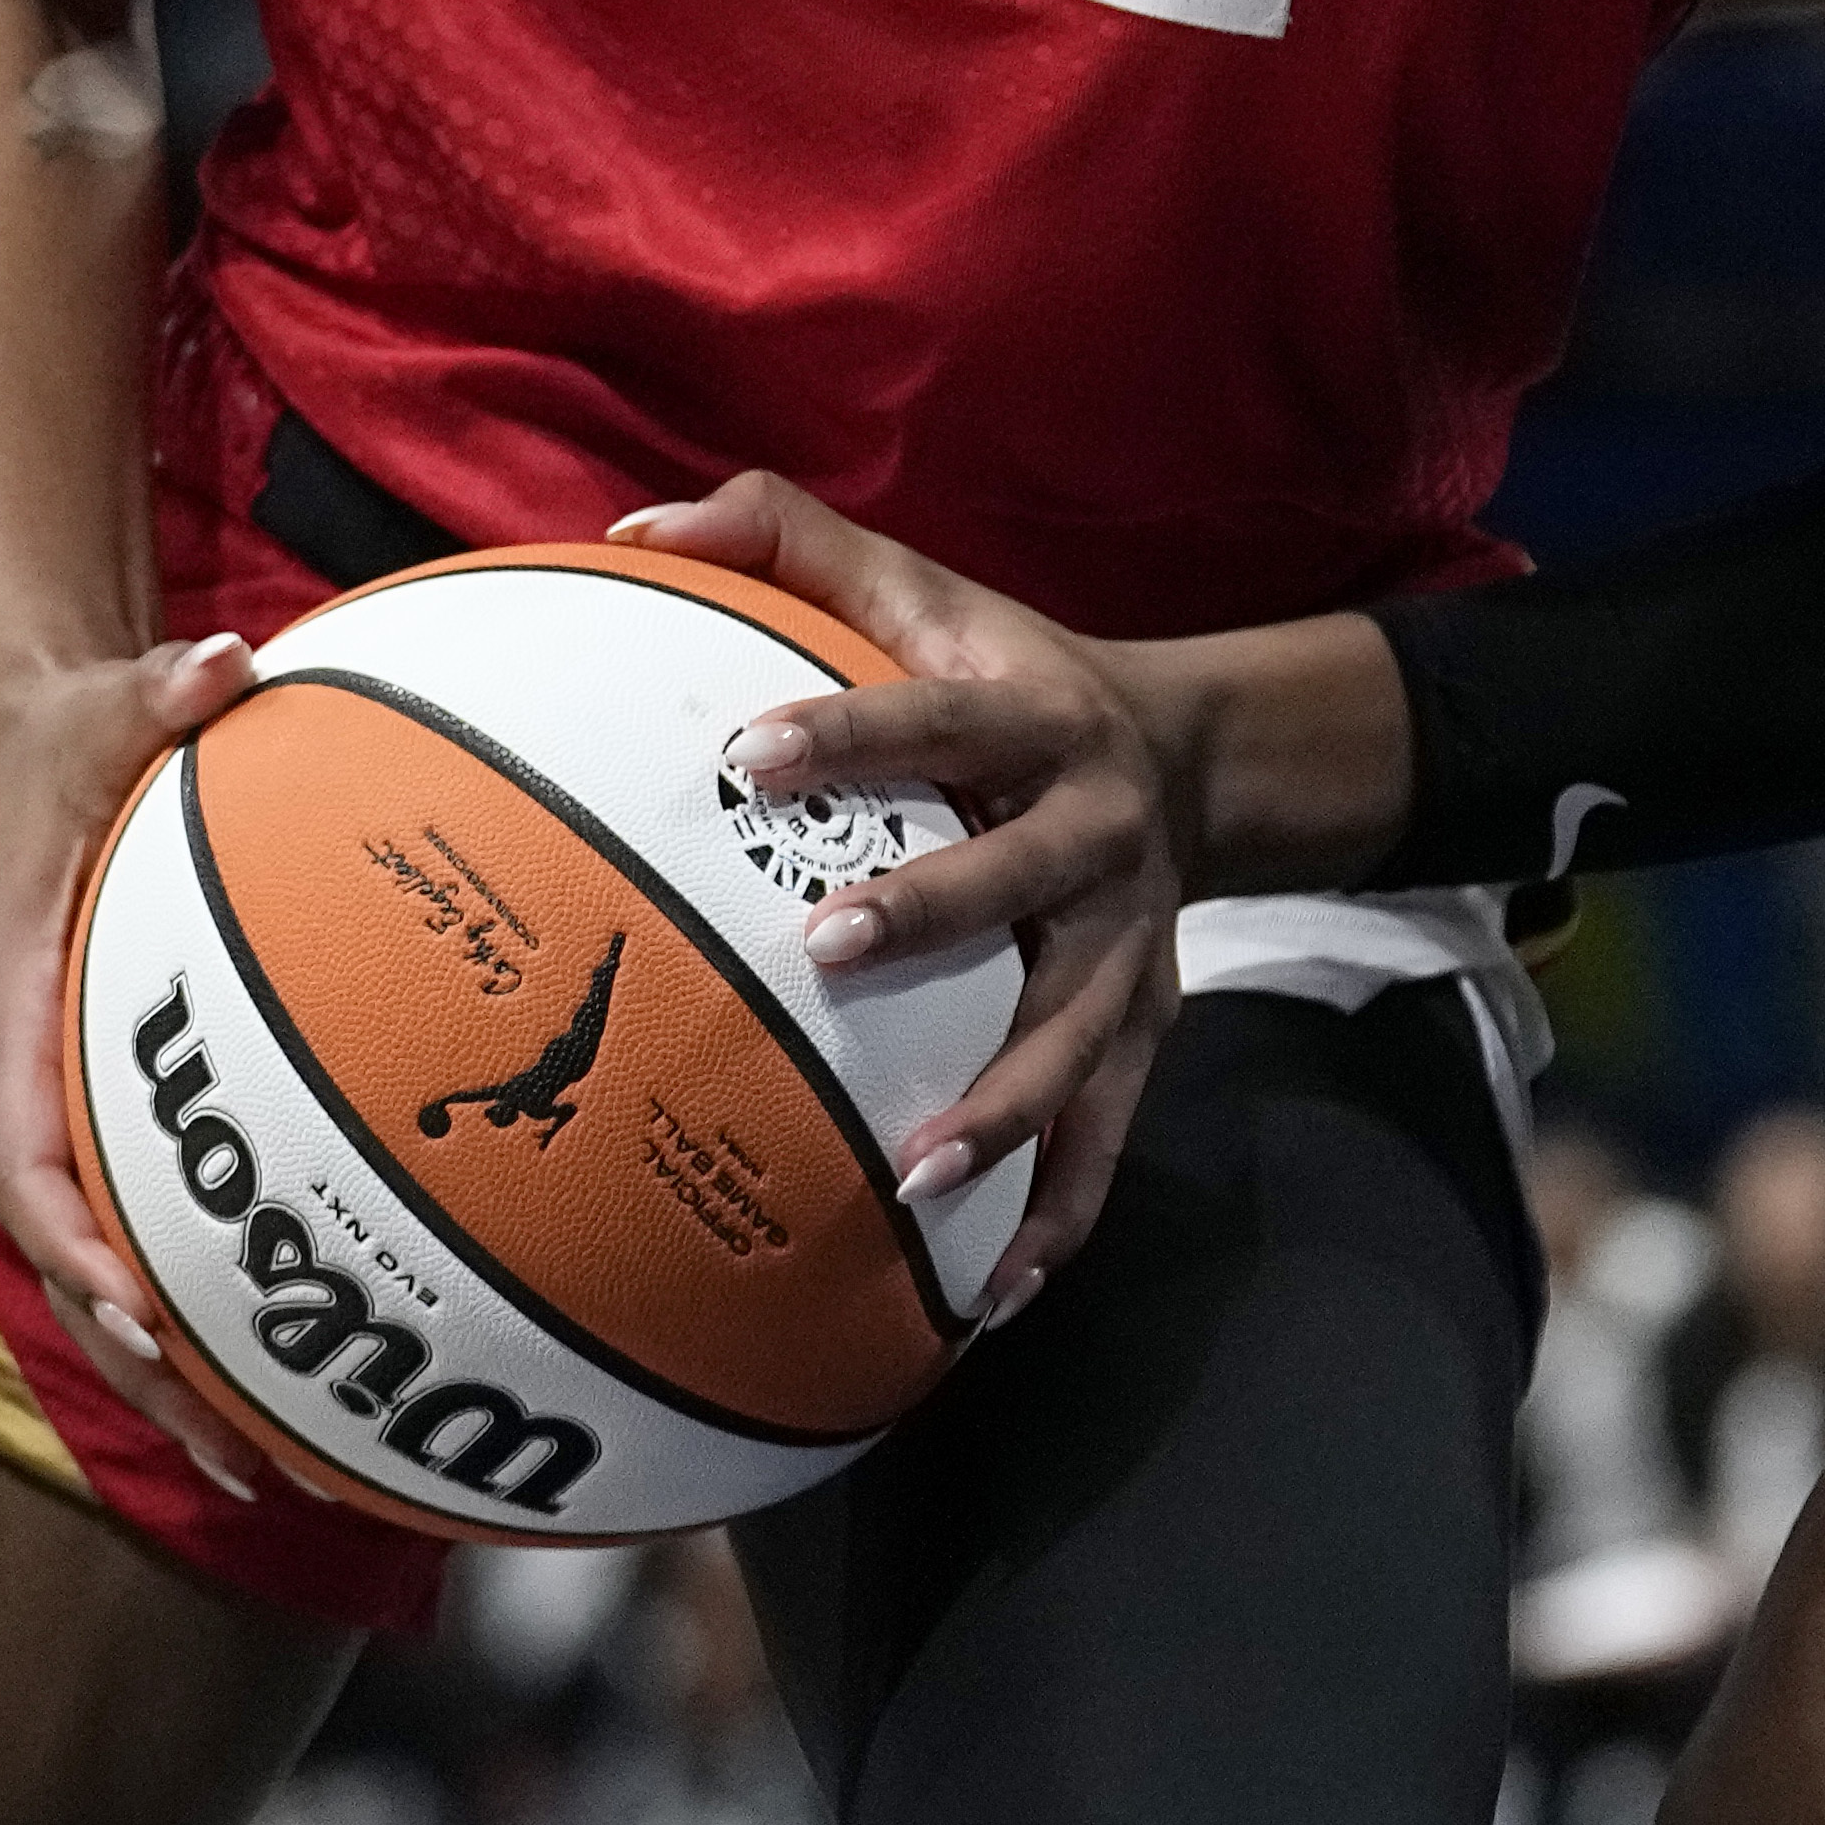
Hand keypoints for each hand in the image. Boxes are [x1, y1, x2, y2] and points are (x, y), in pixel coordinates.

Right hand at [0, 632, 276, 1501]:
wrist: (70, 719)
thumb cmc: (92, 724)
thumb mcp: (115, 700)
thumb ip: (159, 687)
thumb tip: (211, 661)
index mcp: (28, 1016)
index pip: (33, 1161)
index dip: (79, 1250)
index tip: (138, 1324)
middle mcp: (55, 1080)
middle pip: (87, 1261)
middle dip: (154, 1369)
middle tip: (245, 1464)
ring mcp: (104, 1102)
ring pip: (135, 1263)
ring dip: (198, 1368)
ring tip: (291, 1472)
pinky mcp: (152, 1098)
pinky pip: (189, 1209)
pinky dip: (243, 1284)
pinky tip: (338, 1347)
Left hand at [616, 472, 1189, 1321]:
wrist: (1191, 752)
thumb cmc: (1002, 673)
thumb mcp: (924, 590)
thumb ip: (789, 538)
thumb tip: (633, 530)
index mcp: (1036, 714)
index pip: (941, 716)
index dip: (852, 731)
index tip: (750, 757)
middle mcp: (1098, 827)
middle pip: (1027, 871)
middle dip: (936, 910)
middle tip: (823, 950)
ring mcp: (1132, 940)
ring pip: (1080, 1028)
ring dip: (1007, 1105)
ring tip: (916, 1176)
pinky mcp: (1149, 1025)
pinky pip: (1109, 1133)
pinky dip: (1059, 1213)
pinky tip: (989, 1294)